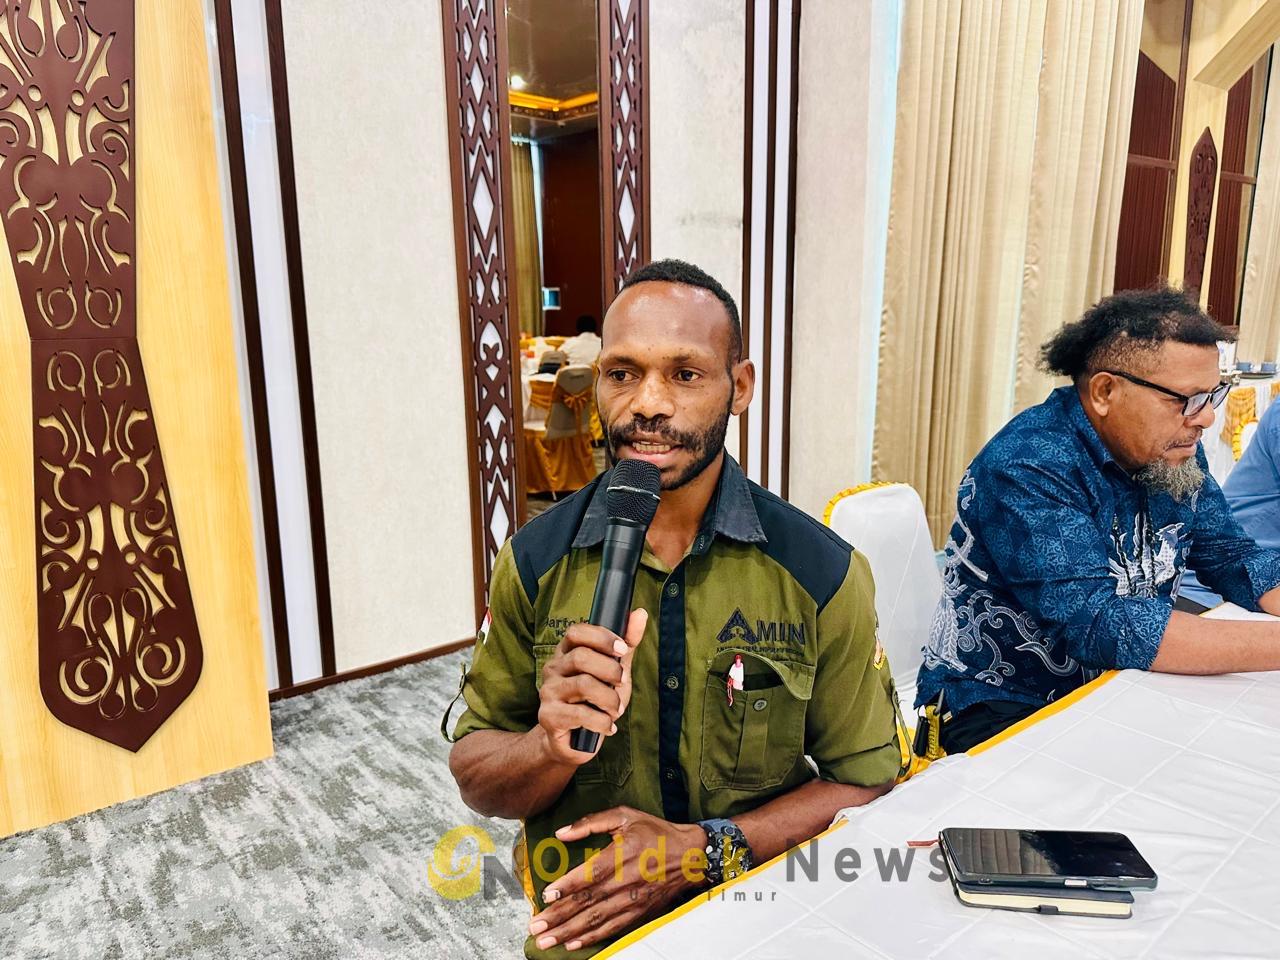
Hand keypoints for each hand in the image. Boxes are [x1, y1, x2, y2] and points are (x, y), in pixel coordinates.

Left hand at [527, 805, 707, 952]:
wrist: (692, 855)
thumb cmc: (656, 833)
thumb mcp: (625, 816)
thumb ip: (592, 822)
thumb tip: (561, 833)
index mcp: (622, 855)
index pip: (591, 874)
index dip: (568, 886)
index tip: (547, 895)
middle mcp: (626, 881)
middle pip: (588, 903)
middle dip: (559, 917)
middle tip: (536, 926)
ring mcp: (633, 901)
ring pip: (596, 920)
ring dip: (569, 932)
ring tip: (546, 940)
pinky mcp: (639, 913)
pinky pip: (611, 929)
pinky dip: (591, 938)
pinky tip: (573, 943)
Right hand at [537, 609, 647, 765]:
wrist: (574, 741)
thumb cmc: (595, 701)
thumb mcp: (614, 671)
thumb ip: (626, 644)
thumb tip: (640, 613)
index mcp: (566, 652)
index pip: (576, 632)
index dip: (601, 637)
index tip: (621, 649)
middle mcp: (553, 669)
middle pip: (581, 657)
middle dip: (610, 670)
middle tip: (621, 683)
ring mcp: (548, 692)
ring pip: (583, 685)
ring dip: (609, 699)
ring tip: (616, 709)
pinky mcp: (548, 716)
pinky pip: (580, 714)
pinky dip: (602, 721)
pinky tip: (608, 726)